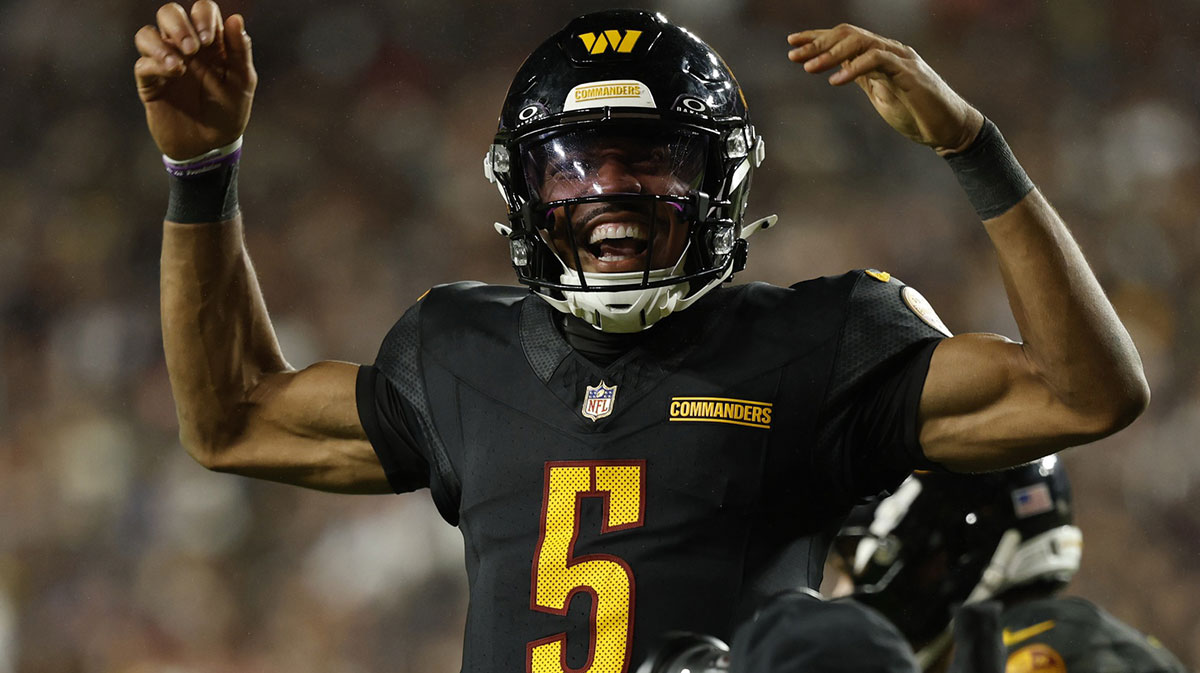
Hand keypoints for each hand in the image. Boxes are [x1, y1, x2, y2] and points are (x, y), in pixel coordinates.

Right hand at [134, 1, 256, 159]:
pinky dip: (156, 63)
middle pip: (169, 13)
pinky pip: (143, 63)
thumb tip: (236, 18)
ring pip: (147, 33)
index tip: (210, 39)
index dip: (203, 15)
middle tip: (194, 49)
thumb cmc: (229, 113)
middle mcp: (185, 48)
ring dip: (161, 43)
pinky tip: (174, 74)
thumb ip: (240, 52)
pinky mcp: (150, 82)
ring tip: (180, 65)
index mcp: (210, 43)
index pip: (201, 10)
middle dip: (179, 24)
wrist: (211, 146)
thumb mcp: (242, 83)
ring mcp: (165, 63)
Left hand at [787, 24, 982, 154]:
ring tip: (809, 68)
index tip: (792, 43)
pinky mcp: (910, 73)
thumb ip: (862, 77)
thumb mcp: (879, 93)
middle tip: (794, 56)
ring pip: (862, 42)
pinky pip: (878, 60)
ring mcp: (901, 59)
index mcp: (880, 55)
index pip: (845, 37)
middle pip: (849, 34)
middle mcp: (890, 50)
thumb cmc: (915, 112)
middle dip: (818, 43)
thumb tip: (838, 68)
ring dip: (832, 53)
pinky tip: (836, 80)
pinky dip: (855, 67)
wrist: (947, 129)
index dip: (817, 38)